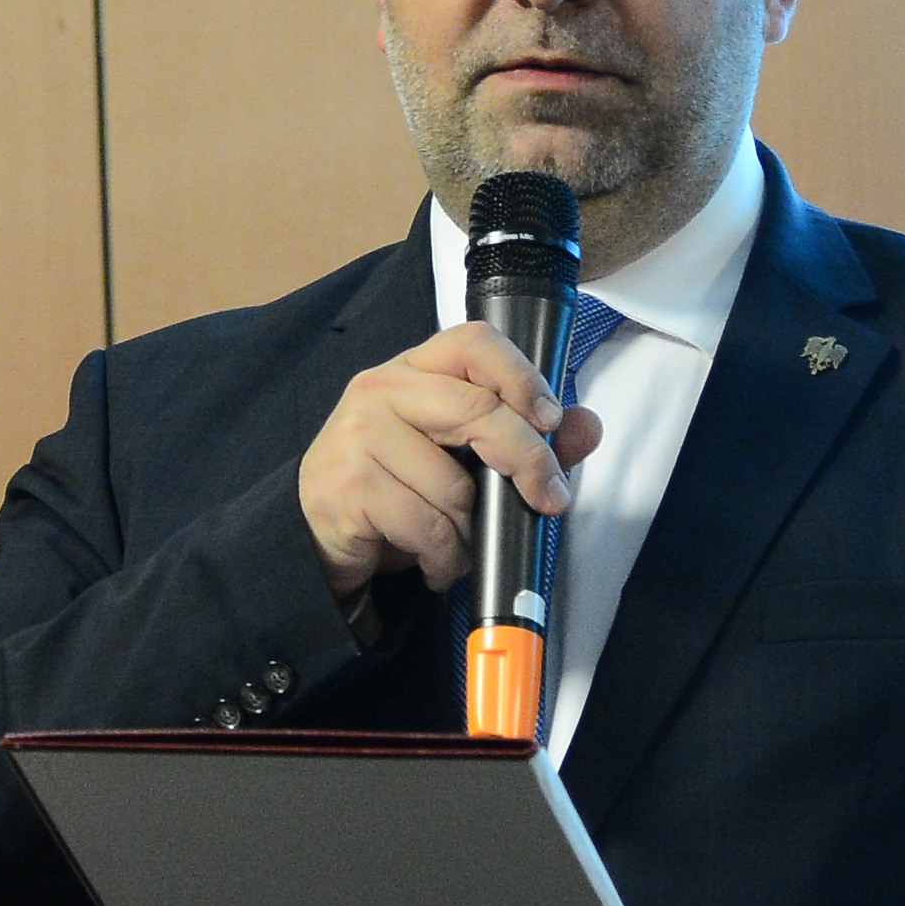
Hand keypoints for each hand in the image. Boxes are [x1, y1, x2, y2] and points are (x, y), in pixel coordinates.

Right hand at [296, 322, 601, 604]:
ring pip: (454, 485)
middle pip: (476, 410)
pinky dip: (445, 558)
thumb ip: (526, 438)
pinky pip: (428, 527)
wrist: (315, 535)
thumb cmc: (395, 488)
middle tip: (550, 498)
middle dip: (526, 460)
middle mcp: (381, 389)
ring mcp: (359, 435)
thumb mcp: (462, 459)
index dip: (521, 376)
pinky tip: (435, 562)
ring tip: (461, 542)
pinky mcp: (349, 486)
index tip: (550, 418)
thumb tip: (588, 426)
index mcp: (415, 369)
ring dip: (473, 530)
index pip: (473, 342)